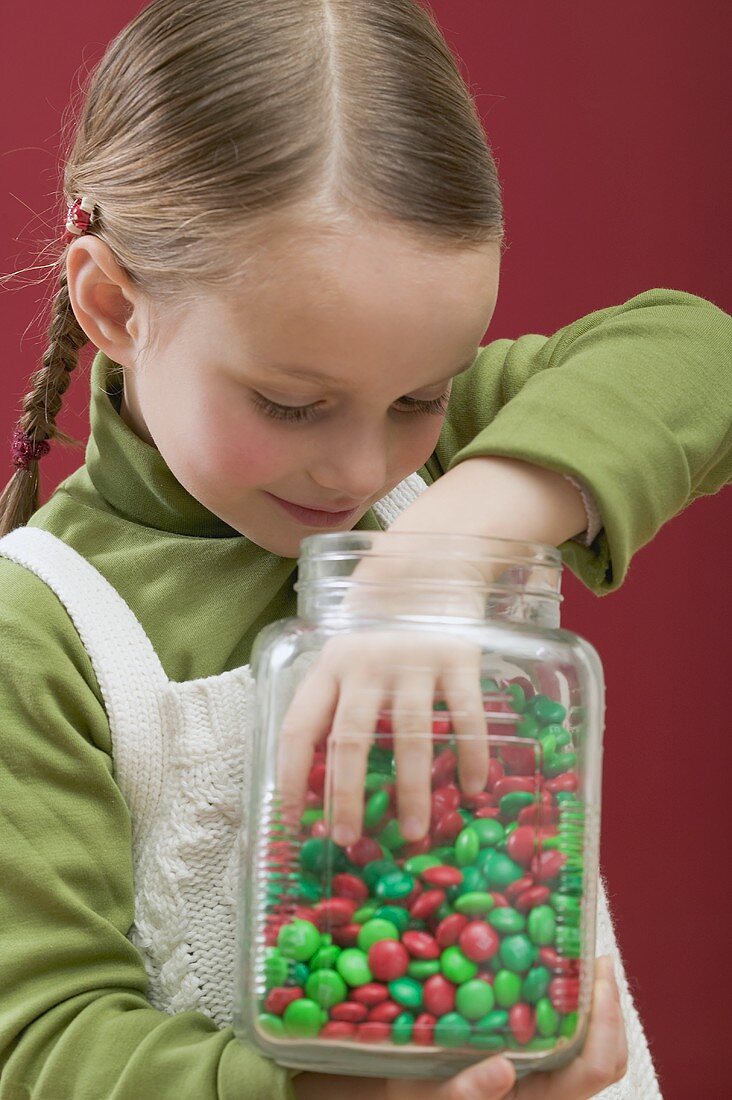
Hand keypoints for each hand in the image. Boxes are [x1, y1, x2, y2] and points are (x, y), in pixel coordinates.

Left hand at [275, 532, 503, 841]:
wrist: (429, 565)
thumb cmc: (378, 626)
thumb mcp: (344, 654)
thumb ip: (333, 702)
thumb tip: (319, 778)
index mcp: (329, 666)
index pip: (300, 726)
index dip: (291, 775)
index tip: (294, 822)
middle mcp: (366, 664)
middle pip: (352, 737)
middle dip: (347, 794)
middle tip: (349, 840)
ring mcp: (414, 660)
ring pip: (410, 733)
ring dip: (412, 789)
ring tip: (415, 833)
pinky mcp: (458, 656)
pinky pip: (466, 714)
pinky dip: (471, 754)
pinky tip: (473, 789)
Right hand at [383, 955, 627, 1099]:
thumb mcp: (432, 1096)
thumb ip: (466, 1093)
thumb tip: (504, 1068)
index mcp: (539, 1099)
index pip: (595, 1066)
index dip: (606, 1021)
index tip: (596, 974)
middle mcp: (551, 1089)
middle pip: (608, 1054)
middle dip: (610, 1003)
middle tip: (597, 957)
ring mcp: (546, 1076)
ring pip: (594, 1045)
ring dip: (595, 1002)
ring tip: (582, 960)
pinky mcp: (534, 1061)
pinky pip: (570, 1035)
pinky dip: (573, 1003)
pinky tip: (553, 974)